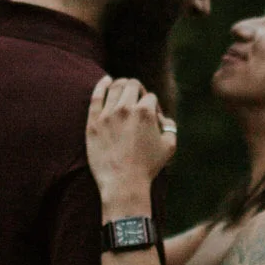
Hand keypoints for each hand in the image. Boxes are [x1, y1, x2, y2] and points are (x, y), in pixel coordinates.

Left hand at [87, 75, 177, 198]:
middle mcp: (127, 109)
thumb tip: (163, 118)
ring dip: (122, 85)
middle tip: (137, 99)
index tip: (151, 117)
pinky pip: (96, 95)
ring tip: (122, 89)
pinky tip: (106, 81)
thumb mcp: (169, 147)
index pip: (150, 97)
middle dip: (138, 90)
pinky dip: (102, 84)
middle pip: (133, 85)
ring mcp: (108, 114)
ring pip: (116, 86)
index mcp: (146, 112)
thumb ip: (170, 127)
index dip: (153, 106)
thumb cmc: (147, 167)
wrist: (123, 183)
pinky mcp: (93, 121)